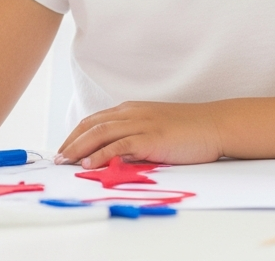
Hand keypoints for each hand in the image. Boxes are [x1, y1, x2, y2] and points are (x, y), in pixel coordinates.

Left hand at [56, 100, 225, 167]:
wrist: (216, 125)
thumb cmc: (189, 130)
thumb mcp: (155, 129)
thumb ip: (134, 138)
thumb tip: (113, 155)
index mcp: (131, 110)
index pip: (94, 120)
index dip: (76, 134)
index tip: (64, 148)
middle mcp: (132, 113)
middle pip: (91, 125)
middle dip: (71, 141)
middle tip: (57, 157)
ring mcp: (141, 124)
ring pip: (100, 133)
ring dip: (79, 148)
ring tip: (65, 161)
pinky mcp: (151, 137)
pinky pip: (119, 146)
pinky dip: (101, 154)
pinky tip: (89, 164)